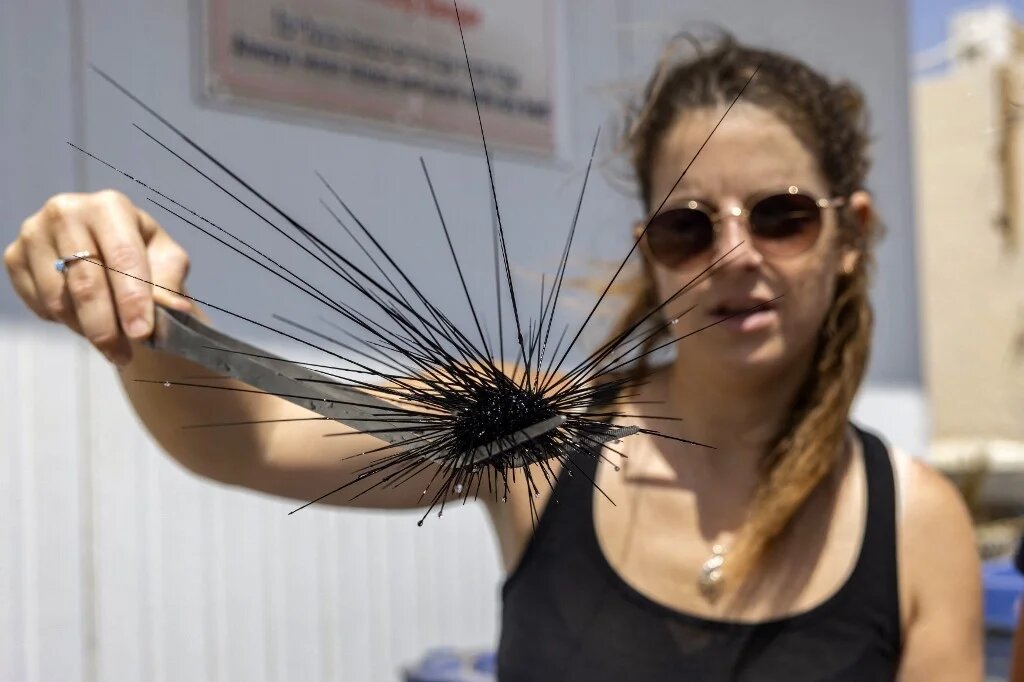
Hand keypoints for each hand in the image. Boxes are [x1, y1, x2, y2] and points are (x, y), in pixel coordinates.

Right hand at [4, 190, 194, 365]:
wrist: (112, 257)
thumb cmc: (146, 258)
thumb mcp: (168, 265)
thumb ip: (170, 285)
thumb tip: (178, 309)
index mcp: (110, 206)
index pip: (122, 256)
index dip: (133, 298)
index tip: (142, 333)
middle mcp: (66, 210)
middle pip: (86, 283)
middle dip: (108, 327)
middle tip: (124, 356)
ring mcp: (34, 232)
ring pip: (60, 300)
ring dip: (87, 330)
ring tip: (112, 344)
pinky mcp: (15, 256)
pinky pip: (39, 304)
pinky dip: (65, 322)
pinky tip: (85, 320)